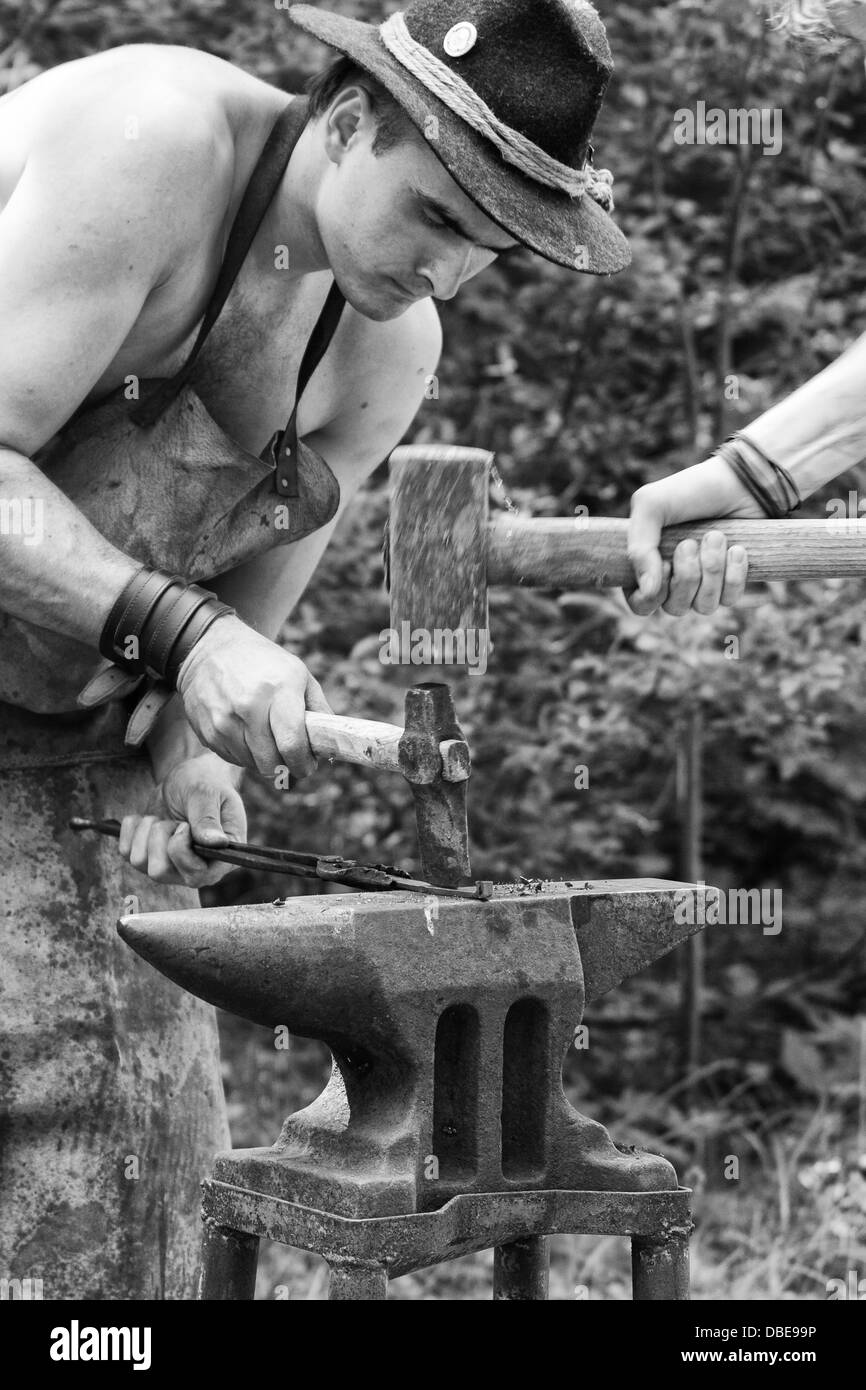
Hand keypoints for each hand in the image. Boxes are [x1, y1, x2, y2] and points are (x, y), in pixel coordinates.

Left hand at [118, 753, 246, 886]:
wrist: (186, 778)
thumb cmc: (204, 782)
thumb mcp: (207, 793)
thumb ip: (208, 818)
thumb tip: (216, 843)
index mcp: (221, 857)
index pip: (198, 875)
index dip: (181, 851)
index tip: (182, 825)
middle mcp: (197, 869)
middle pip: (160, 871)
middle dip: (159, 837)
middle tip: (175, 820)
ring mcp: (171, 867)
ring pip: (139, 863)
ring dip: (148, 831)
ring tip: (164, 818)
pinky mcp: (149, 858)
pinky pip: (126, 852)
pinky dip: (133, 829)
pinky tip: (150, 819)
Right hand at [175, 615, 330, 777]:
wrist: (210, 649)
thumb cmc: (263, 662)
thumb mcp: (299, 674)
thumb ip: (319, 710)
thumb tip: (330, 746)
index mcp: (278, 690)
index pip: (292, 744)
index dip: (303, 764)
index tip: (308, 766)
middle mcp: (249, 706)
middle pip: (271, 762)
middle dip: (286, 767)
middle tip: (291, 759)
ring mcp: (224, 720)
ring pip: (252, 764)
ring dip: (264, 761)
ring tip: (267, 740)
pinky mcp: (207, 731)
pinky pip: (232, 759)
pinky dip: (244, 755)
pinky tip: (246, 734)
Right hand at [627, 456, 762, 615]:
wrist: (740, 481)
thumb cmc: (691, 490)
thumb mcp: (651, 506)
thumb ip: (639, 547)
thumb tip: (647, 591)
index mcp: (647, 566)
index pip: (641, 604)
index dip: (651, 596)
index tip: (666, 565)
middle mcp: (674, 581)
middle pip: (674, 607)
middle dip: (686, 575)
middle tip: (691, 542)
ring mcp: (704, 585)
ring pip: (703, 606)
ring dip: (711, 570)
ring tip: (716, 536)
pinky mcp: (732, 583)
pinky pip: (730, 599)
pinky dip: (734, 574)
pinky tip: (737, 549)